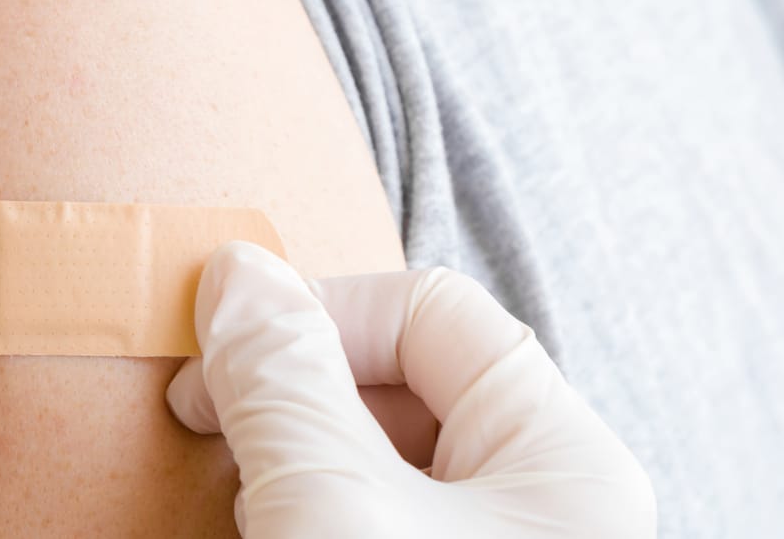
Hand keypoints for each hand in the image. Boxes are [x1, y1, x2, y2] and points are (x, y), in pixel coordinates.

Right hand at [167, 241, 655, 537]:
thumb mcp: (330, 505)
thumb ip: (285, 380)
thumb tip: (237, 271)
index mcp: (568, 460)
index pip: (431, 311)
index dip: (317, 313)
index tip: (217, 359)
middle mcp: (555, 504)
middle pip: (413, 382)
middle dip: (302, 391)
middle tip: (215, 427)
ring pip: (393, 459)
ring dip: (304, 454)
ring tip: (244, 497)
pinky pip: (388, 515)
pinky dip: (320, 509)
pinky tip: (274, 529)